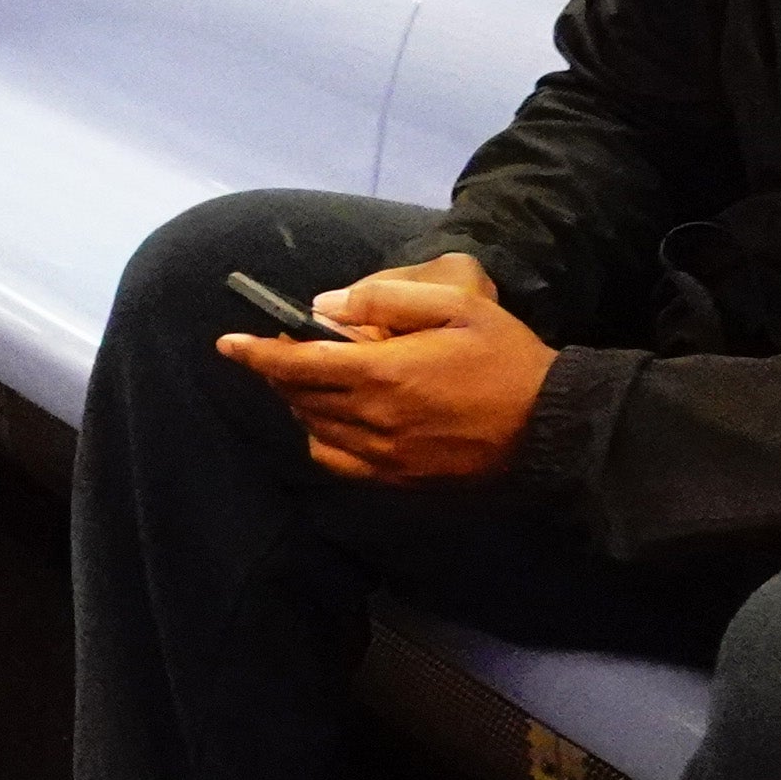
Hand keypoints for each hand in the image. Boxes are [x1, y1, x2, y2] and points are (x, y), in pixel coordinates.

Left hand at [215, 253, 553, 484]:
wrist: (553, 425)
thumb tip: (326, 307)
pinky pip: (337, 460)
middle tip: (288, 347)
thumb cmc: (506, 358)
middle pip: (299, 396)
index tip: (227, 343)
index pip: (295, 365)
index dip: (255, 354)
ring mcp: (383, 456)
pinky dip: (323, 436)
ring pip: (313, 428)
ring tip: (318, 377)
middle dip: (281, 371)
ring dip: (301, 402)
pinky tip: (338, 418)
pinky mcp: (398, 479)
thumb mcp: (456, 306)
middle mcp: (372, 420)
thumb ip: (386, 300)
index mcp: (382, 374)